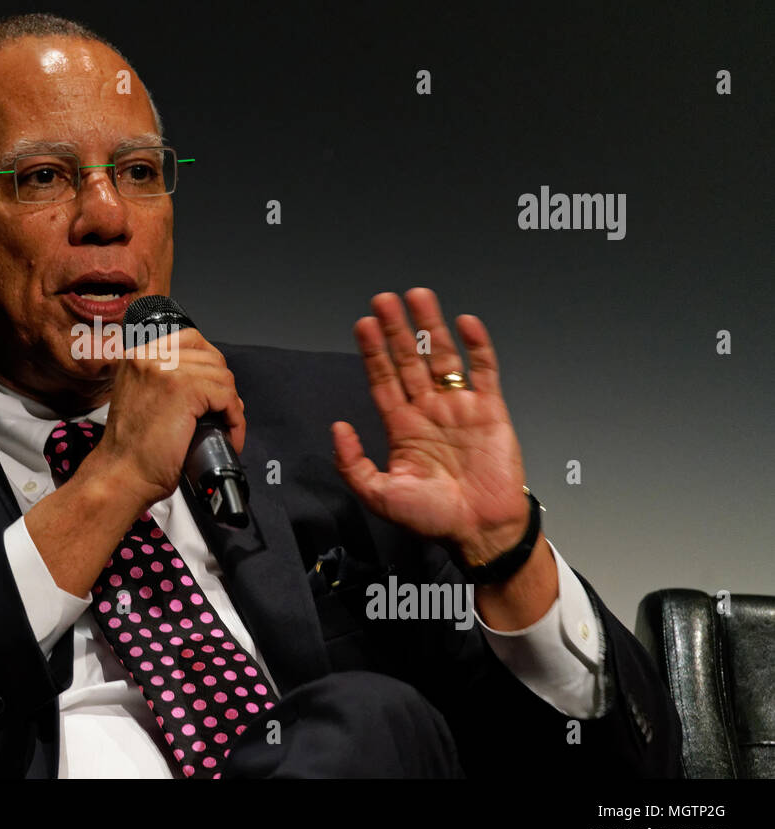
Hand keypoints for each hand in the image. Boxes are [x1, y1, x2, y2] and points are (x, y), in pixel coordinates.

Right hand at [87, 328, 245, 514]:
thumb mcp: (140, 399)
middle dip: (223, 387)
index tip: (214, 388)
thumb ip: (165, 381)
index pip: (190, 339)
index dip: (209, 363)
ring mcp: (167, 370)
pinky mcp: (185, 389)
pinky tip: (228, 435)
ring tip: (226, 430)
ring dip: (232, 407)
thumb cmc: (132, 450)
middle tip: (223, 415)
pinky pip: (227, 396)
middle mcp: (150, 356)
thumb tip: (210, 382)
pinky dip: (235, 419)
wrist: (121, 474)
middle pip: (211, 357)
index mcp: (138, 356)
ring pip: (222, 377)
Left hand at [331, 288, 530, 566]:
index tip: (363, 324)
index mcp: (402, 427)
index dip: (373, 352)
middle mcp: (429, 411)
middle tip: (384, 300)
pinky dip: (477, 346)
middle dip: (397, 329)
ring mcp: (460, 407)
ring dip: (432, 327)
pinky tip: (465, 323)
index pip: (383, 379)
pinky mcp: (490, 410)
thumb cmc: (433, 519)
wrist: (480, 531)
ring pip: (443, 357)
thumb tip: (337, 428)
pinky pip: (484, 371)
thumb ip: (353, 464)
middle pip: (409, 359)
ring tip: (419, 297)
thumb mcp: (380, 495)